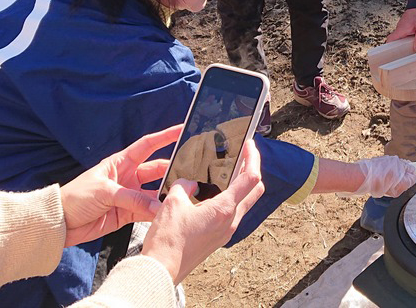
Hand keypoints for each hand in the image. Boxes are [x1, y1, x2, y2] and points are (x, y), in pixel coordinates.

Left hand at [60, 126, 179, 246]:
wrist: (59, 222)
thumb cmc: (75, 197)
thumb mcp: (104, 192)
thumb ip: (132, 198)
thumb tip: (158, 206)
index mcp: (121, 163)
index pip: (148, 145)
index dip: (165, 136)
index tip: (182, 129)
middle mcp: (128, 177)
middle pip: (156, 169)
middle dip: (172, 170)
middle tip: (190, 172)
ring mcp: (129, 195)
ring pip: (154, 192)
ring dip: (165, 195)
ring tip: (181, 196)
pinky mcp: (127, 213)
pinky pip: (147, 211)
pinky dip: (156, 213)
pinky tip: (166, 214)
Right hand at [142, 139, 263, 283]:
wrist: (161, 270)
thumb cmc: (168, 240)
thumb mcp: (173, 202)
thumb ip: (184, 186)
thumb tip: (190, 184)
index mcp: (224, 210)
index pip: (250, 178)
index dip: (253, 158)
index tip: (250, 145)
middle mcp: (230, 221)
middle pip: (254, 191)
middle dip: (252, 170)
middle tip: (244, 156)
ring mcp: (226, 232)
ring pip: (244, 203)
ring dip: (242, 186)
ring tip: (230, 171)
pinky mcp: (218, 239)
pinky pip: (232, 214)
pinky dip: (231, 199)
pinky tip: (215, 193)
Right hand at [352, 156, 415, 196]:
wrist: (361, 176)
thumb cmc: (378, 171)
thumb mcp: (396, 163)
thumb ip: (406, 166)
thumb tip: (410, 168)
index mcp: (403, 186)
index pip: (413, 177)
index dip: (411, 169)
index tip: (407, 164)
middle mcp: (396, 191)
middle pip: (404, 178)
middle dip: (401, 169)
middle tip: (394, 163)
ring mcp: (388, 191)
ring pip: (395, 178)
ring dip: (392, 170)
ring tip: (384, 166)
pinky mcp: (380, 188)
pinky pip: (387, 179)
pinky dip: (385, 173)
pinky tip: (379, 169)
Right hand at [386, 7, 415, 50]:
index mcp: (401, 29)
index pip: (390, 40)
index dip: (389, 48)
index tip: (392, 54)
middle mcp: (400, 27)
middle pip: (396, 40)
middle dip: (400, 47)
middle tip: (406, 54)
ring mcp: (404, 25)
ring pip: (402, 36)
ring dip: (407, 42)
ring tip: (413, 48)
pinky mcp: (408, 23)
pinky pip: (407, 32)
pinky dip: (410, 37)